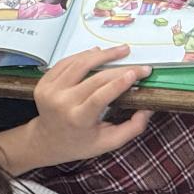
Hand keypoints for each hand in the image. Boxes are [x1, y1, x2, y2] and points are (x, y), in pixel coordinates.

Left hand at [25, 46, 153, 165]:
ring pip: (80, 64)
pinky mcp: (44, 82)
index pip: (100, 97)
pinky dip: (84, 55)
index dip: (119, 83)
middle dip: (120, 68)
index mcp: (77, 120)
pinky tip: (99, 52)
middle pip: (94, 79)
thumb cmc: (81, 142)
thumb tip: (149, 107)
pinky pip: (67, 62)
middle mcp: (61, 103)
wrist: (47, 141)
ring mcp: (50, 91)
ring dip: (103, 54)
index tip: (137, 72)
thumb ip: (132, 128)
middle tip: (139, 66)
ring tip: (122, 50)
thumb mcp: (109, 142)